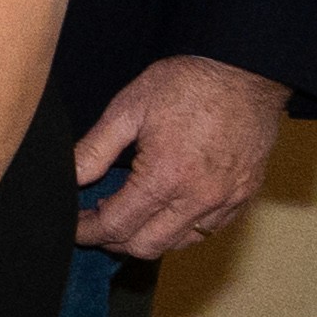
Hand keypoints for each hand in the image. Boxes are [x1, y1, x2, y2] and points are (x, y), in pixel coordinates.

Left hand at [72, 54, 287, 261]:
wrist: (247, 71)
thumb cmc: (186, 84)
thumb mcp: (128, 109)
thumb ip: (94, 150)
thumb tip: (68, 179)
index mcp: (165, 177)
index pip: (116, 225)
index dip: (88, 231)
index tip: (73, 227)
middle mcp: (199, 198)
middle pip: (145, 245)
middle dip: (113, 240)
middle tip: (94, 222)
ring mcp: (226, 200)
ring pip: (178, 243)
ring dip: (147, 238)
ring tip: (127, 216)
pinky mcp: (245, 196)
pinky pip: (209, 230)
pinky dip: (181, 230)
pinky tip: (164, 211)